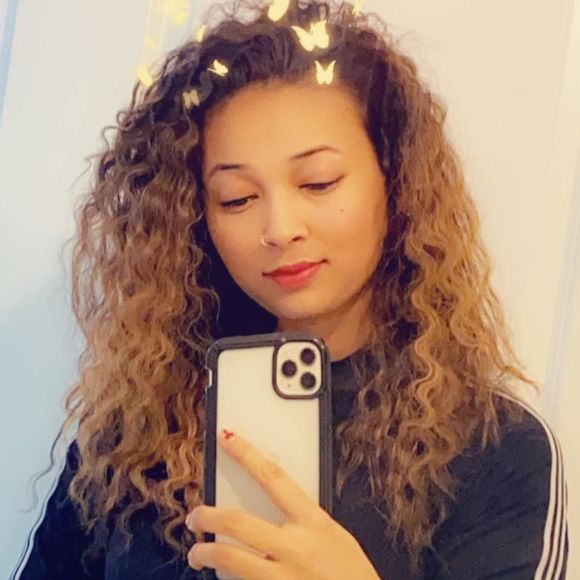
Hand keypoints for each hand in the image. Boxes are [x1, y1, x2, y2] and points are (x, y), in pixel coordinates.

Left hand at [185, 428, 379, 579]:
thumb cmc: (353, 575)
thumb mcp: (334, 535)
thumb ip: (304, 521)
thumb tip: (274, 509)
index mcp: (313, 522)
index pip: (273, 477)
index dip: (246, 454)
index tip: (227, 439)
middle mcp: (295, 547)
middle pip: (238, 522)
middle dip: (208, 517)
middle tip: (195, 516)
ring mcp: (283, 578)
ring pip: (230, 559)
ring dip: (205, 554)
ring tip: (197, 553)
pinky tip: (220, 579)